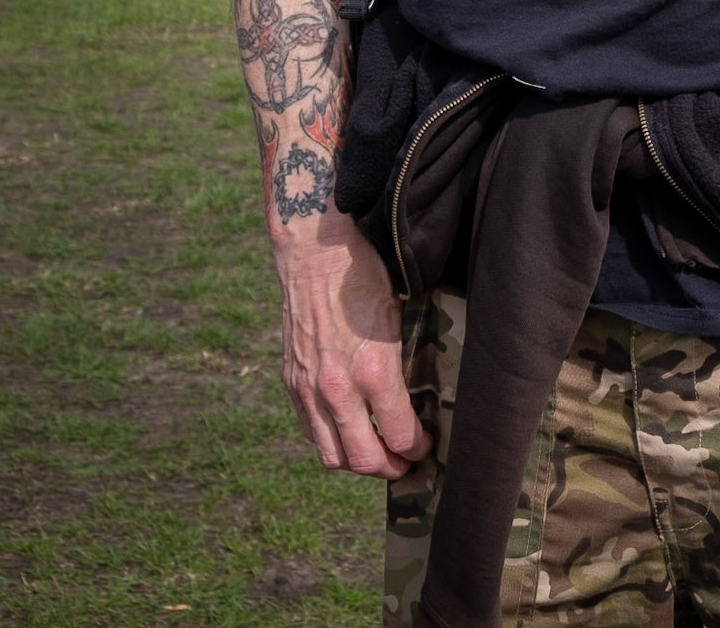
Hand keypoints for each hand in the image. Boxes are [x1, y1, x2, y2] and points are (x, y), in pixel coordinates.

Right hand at [272, 207, 433, 478]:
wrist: (314, 252)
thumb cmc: (364, 276)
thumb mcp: (396, 319)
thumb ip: (401, 366)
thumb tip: (416, 401)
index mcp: (374, 371)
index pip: (399, 435)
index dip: (417, 447)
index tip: (426, 445)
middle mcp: (338, 388)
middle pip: (365, 459)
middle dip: (391, 467)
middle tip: (406, 462)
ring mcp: (310, 389)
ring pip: (332, 456)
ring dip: (357, 463)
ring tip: (376, 453)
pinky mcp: (292, 383)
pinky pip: (311, 432)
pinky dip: (331, 442)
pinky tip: (347, 431)